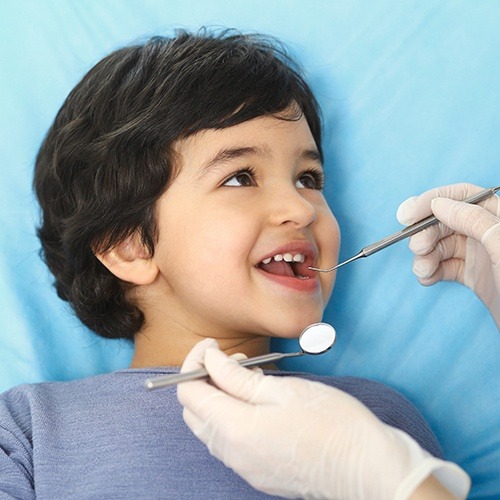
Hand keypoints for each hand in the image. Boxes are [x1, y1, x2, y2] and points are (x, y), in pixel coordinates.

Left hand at [178, 339, 468, 499]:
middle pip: (194, 412)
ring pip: (210, 427)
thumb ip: (238, 378)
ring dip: (217, 398)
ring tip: (248, 376)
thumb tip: (210, 361)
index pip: (188, 393)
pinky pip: (229, 442)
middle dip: (203, 380)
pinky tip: (257, 402)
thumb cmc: (334, 423)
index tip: (211, 345)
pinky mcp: (258, 472)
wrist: (369, 469)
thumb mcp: (284, 389)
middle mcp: (233, 454)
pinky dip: (231, 416)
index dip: (194, 363)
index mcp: (236, 429)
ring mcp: (245, 467)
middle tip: (232, 360)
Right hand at [397, 183, 499, 327]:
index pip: (463, 196)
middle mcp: (489, 233)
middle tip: (416, 249)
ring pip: (443, 245)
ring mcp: (482, 255)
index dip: (432, 200)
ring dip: (425, 256)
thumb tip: (439, 204)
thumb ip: (473, 220)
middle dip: (426, 234)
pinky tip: (427, 278)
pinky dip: (432, 271)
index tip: (407, 215)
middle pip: (447, 221)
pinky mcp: (475, 276)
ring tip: (422, 271)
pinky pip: (446, 266)